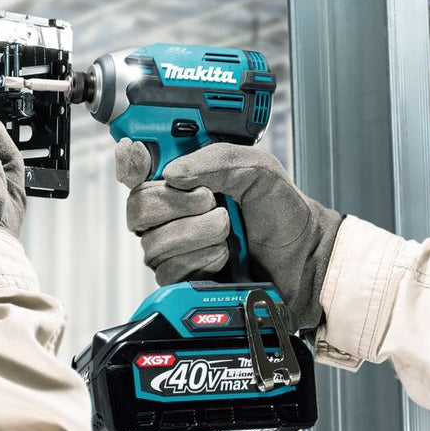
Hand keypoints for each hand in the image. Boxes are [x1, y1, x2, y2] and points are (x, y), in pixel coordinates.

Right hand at [116, 139, 341, 331]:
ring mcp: (175, 246)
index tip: (137, 155)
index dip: (129, 162)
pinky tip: (222, 255)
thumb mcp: (257, 169)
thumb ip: (216, 160)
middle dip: (176, 205)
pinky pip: (168, 269)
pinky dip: (200, 259)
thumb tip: (172, 174)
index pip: (137, 170)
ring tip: (226, 230)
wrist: (300, 257)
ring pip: (153, 242)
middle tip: (212, 201)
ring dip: (195, 234)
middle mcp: (173, 213)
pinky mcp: (182, 275)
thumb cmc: (281, 212)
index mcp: (186, 181)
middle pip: (138, 208)